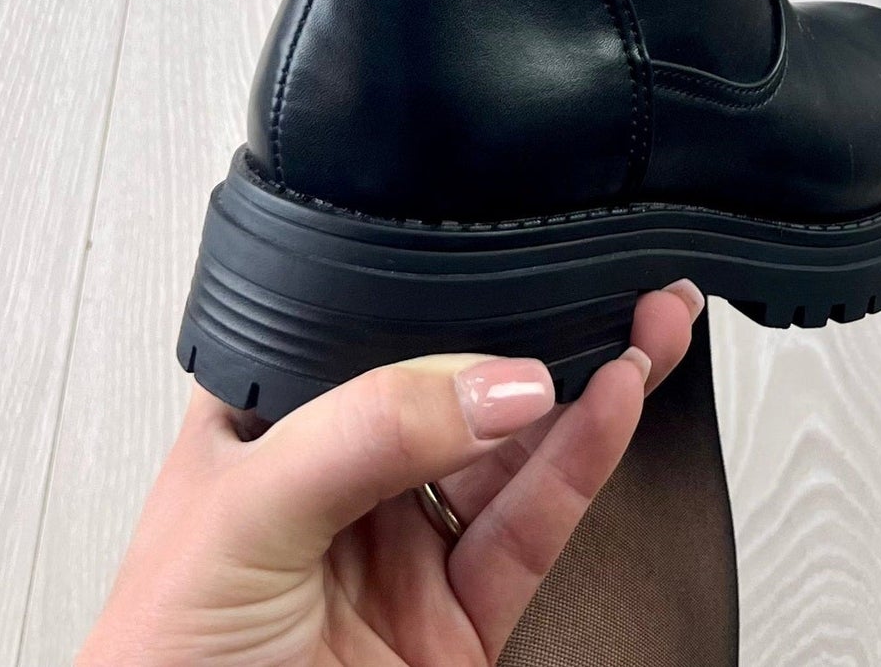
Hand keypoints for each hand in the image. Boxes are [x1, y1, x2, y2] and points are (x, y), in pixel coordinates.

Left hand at [78, 283, 703, 666]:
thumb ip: (365, 433)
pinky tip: (614, 405)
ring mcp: (405, 554)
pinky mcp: (459, 624)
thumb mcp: (239, 516)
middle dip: (542, 333)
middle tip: (610, 285)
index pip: (366, 331)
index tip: (514, 256)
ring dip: (588, 389)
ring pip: (515, 452)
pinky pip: (534, 529)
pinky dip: (584, 465)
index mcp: (268, 430)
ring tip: (642, 333)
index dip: (441, 289)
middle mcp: (344, 484)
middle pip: (462, 388)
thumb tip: (494, 382)